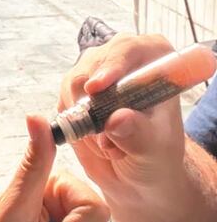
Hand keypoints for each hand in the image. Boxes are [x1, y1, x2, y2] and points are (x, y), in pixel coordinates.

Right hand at [58, 33, 184, 198]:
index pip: (130, 49)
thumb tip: (117, 118)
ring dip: (84, 118)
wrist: (139, 173)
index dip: (113, 63)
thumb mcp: (155, 151)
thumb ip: (139, 135)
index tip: (96, 88)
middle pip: (93, 64)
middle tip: (104, 137)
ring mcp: (94, 72)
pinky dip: (72, 124)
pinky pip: (63, 102)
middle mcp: (122, 59)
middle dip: (92, 102)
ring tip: (109, 145)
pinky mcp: (74, 89)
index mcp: (154, 62)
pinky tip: (94, 140)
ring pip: (72, 84)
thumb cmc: (158, 156)